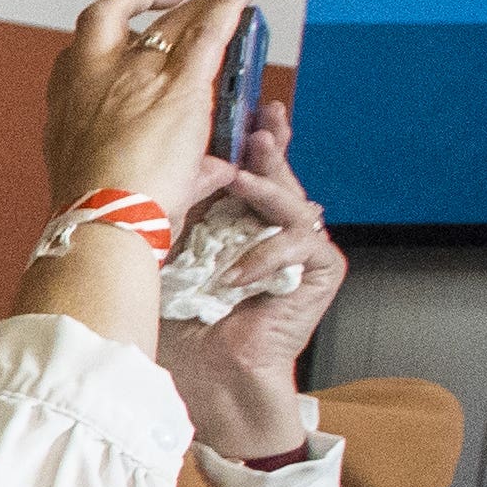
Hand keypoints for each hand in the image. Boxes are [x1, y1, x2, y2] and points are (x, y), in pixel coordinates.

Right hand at [45, 0, 242, 216]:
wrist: (104, 221)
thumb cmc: (99, 213)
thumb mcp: (123, 190)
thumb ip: (168, 170)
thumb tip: (210, 170)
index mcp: (67, 105)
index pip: (79, 56)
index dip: (103, 43)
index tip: (120, 39)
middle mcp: (92, 79)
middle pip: (119, 21)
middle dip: (148, 7)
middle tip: (176, 3)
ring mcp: (135, 77)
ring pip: (168, 22)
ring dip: (193, 4)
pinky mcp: (180, 84)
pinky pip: (208, 29)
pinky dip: (227, 1)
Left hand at [159, 91, 342, 459]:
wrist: (200, 375)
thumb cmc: (177, 320)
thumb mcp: (168, 249)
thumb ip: (180, 206)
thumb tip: (183, 160)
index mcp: (232, 221)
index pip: (247, 172)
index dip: (250, 142)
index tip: (245, 111)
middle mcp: (267, 231)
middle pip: (278, 178)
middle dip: (270, 150)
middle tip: (261, 126)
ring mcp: (296, 251)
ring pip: (294, 203)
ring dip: (266, 191)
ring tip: (241, 182)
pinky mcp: (318, 274)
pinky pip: (303, 244)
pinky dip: (267, 255)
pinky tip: (235, 272)